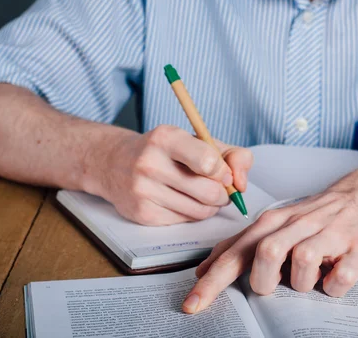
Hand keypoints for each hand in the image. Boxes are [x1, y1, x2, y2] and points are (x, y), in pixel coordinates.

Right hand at [88, 124, 251, 225]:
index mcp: (166, 137)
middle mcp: (150, 163)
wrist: (115, 163)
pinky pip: (185, 221)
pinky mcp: (142, 214)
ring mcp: (143, 190)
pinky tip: (183, 200)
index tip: (223, 173)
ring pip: (200, 210)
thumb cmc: (167, 151)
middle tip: (220, 189)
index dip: (225, 172)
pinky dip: (193, 213)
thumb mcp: (199, 140)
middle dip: (223, 194)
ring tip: (202, 194)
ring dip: (211, 206)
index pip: (208, 161)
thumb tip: (241, 183)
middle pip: (209, 192)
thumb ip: (232, 155)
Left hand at [182, 161, 357, 313]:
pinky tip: (335, 277)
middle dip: (264, 280)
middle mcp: (299, 225)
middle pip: (267, 253)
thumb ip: (240, 246)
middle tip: (275, 285)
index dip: (213, 281)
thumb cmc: (314, 217)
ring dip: (304, 282)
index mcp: (274, 222)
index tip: (192, 306)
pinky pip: (341, 278)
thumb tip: (203, 269)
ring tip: (313, 277)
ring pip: (303, 263)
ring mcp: (330, 234)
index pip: (237, 253)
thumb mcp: (275, 224)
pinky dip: (335, 286)